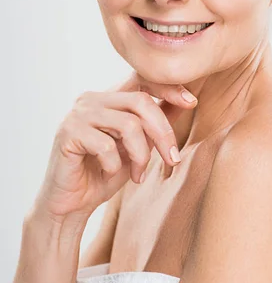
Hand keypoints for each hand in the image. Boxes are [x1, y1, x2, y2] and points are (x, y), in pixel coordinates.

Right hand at [31, 70, 197, 223]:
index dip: (168, 87)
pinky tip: (110, 174)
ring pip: (128, 124)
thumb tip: (187, 102)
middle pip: (140, 101)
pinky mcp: (68, 133)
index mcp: (108, 97)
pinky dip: (115, 165)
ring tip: (138, 174)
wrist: (71, 204)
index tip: (191, 102)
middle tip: (173, 159)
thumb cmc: (104, 173)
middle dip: (163, 132)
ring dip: (141, 155)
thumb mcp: (138, 146)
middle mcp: (91, 98)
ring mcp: (78, 114)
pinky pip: (106, 145)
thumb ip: (155, 123)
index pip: (141, 78)